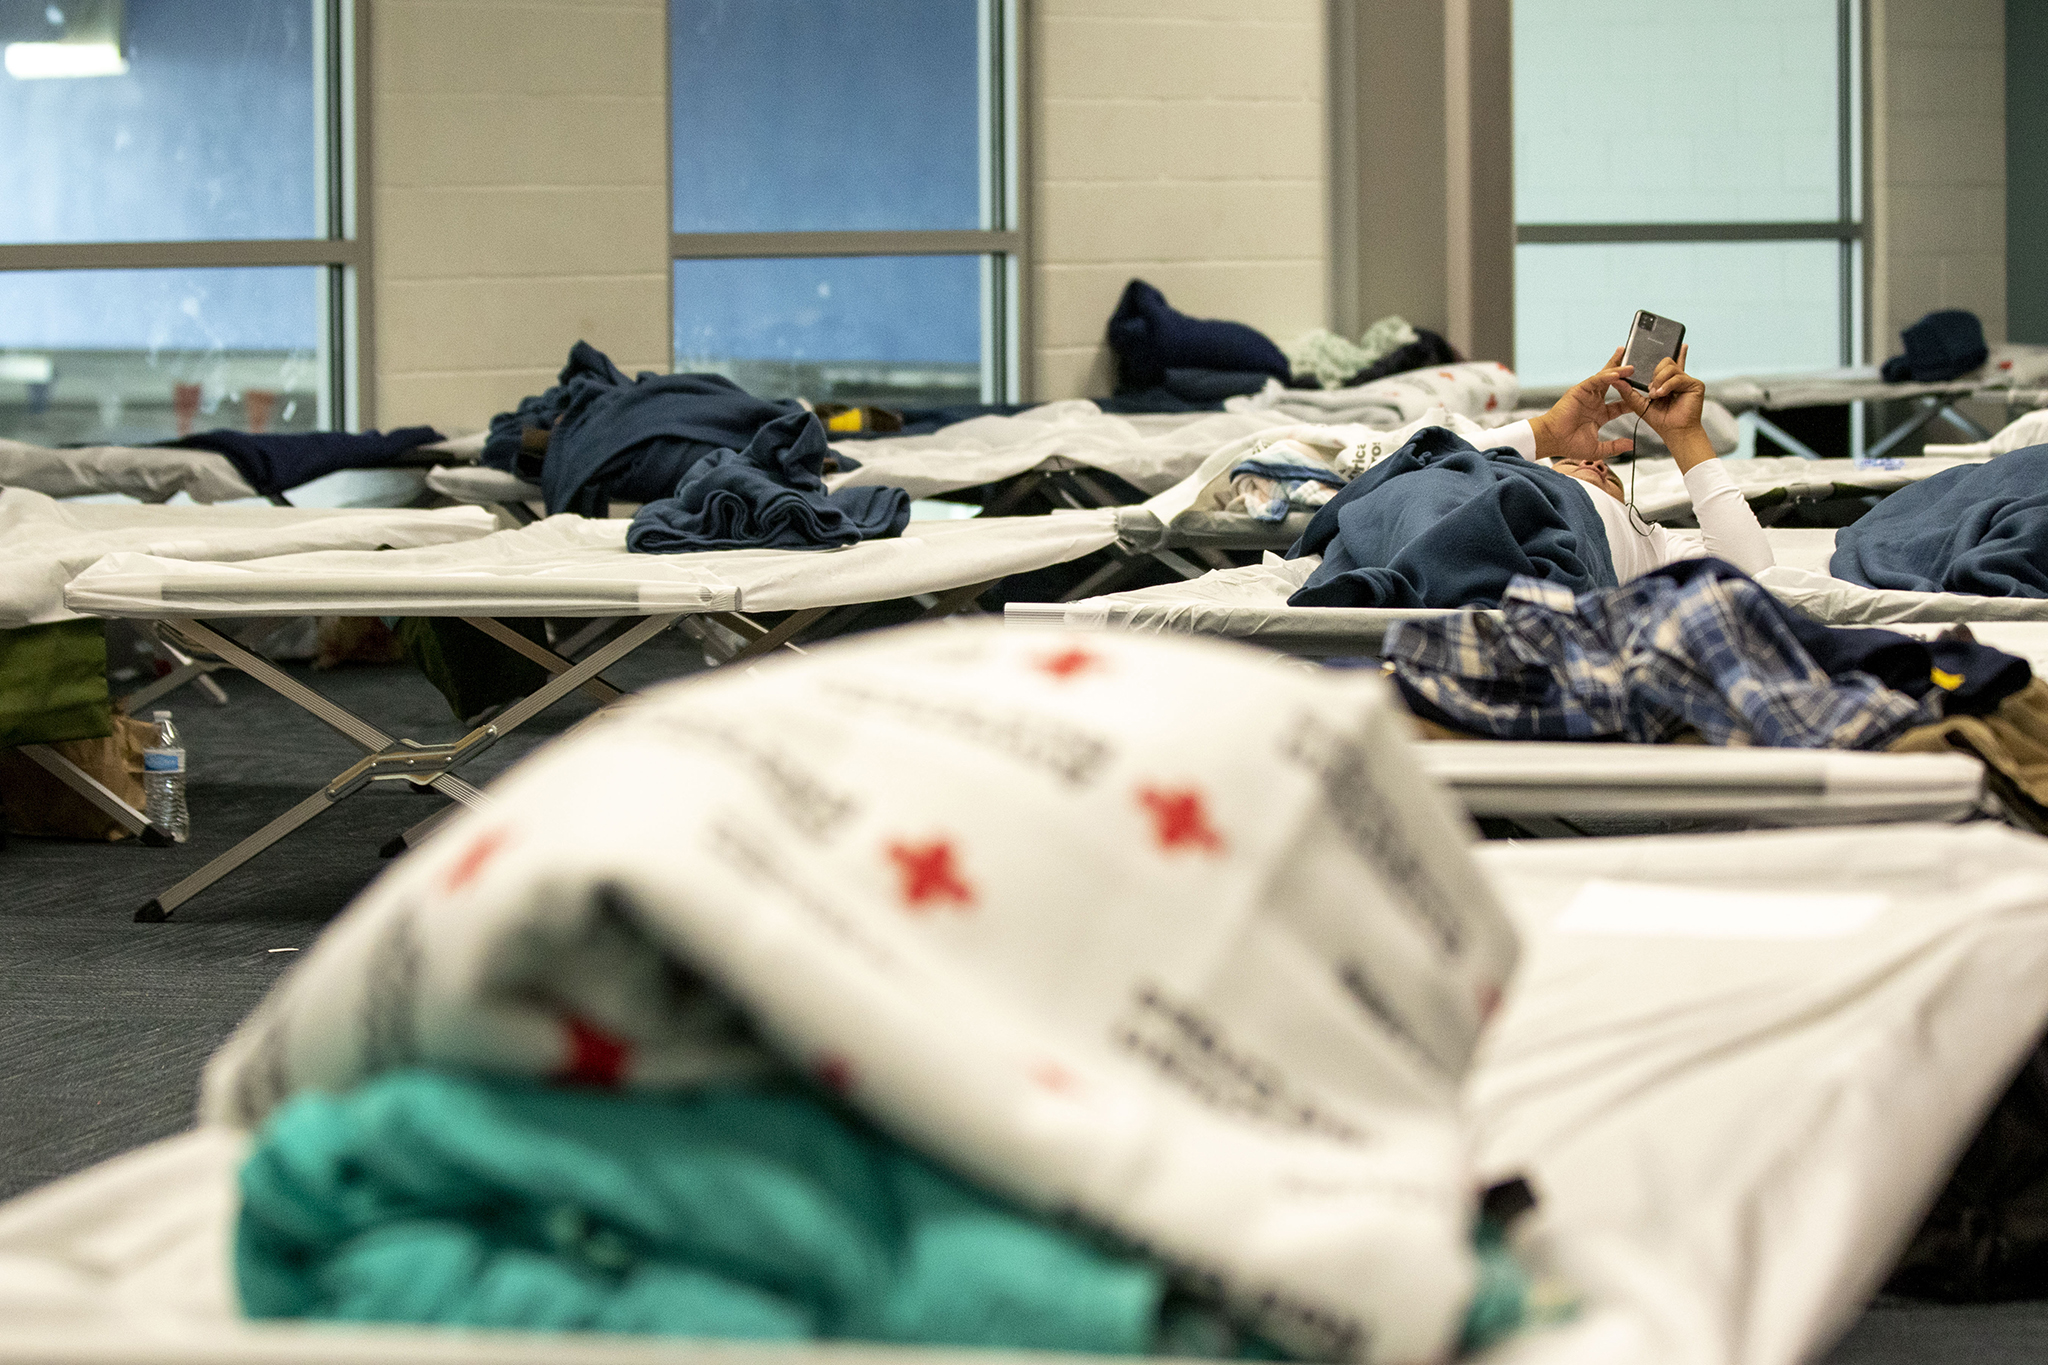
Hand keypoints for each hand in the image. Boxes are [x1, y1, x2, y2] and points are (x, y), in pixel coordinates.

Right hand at [1529, 348, 1637, 463]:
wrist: (1552, 440)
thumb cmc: (1568, 444)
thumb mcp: (1597, 449)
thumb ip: (1614, 446)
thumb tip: (1631, 445)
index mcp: (1600, 414)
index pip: (1620, 404)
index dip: (1632, 399)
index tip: (1646, 395)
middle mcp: (1594, 401)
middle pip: (1613, 383)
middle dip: (1624, 373)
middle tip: (1636, 364)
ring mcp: (1587, 395)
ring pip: (1606, 379)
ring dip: (1618, 372)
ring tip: (1631, 368)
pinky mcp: (1579, 390)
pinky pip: (1595, 381)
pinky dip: (1605, 377)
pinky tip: (1616, 374)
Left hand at [1618, 345, 1704, 441]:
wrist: (1674, 433)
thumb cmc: (1660, 420)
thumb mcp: (1638, 404)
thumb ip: (1627, 391)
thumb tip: (1615, 378)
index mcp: (1666, 380)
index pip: (1666, 361)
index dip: (1664, 349)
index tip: (1654, 342)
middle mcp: (1678, 378)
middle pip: (1665, 361)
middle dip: (1654, 374)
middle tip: (1651, 390)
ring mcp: (1687, 380)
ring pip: (1670, 367)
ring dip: (1659, 380)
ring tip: (1656, 395)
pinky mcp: (1696, 384)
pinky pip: (1678, 376)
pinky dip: (1667, 385)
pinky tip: (1662, 394)